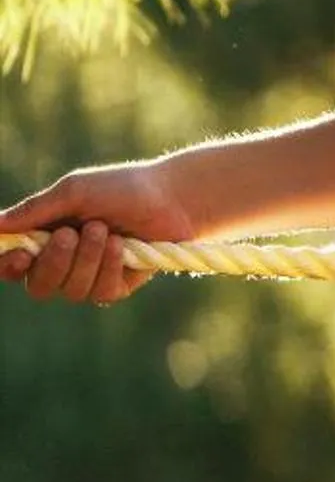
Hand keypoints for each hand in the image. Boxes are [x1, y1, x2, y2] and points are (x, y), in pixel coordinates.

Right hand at [0, 162, 193, 305]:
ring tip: (103, 230)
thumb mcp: (74, 192)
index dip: (10, 267)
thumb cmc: (121, 188)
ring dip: (85, 260)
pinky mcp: (118, 286)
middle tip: (70, 234)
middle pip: (38, 287)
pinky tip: (122, 245)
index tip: (19, 256)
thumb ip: (34, 211)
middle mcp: (64, 262)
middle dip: (53, 262)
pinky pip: (100, 292)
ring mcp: (91, 276)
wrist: (172, 197)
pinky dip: (108, 266)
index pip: (14, 267)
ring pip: (70, 291)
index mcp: (44, 238)